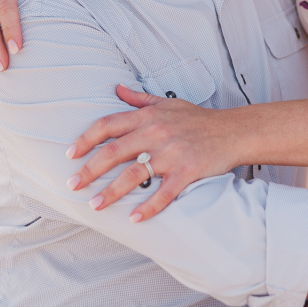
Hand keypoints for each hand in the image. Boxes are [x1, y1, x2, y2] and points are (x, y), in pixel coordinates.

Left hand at [69, 86, 238, 220]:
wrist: (236, 131)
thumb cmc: (201, 119)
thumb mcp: (169, 103)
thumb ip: (140, 99)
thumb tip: (116, 88)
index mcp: (149, 117)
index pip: (108, 125)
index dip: (86, 140)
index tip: (71, 154)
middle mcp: (157, 133)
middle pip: (114, 152)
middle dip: (90, 170)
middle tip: (72, 185)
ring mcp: (172, 153)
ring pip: (134, 175)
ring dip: (111, 192)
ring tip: (95, 205)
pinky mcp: (188, 171)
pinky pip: (165, 192)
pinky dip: (149, 207)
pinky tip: (134, 218)